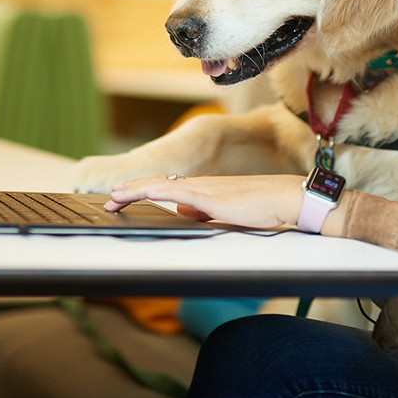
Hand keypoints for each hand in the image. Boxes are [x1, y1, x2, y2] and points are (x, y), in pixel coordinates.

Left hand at [105, 173, 312, 230]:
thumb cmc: (265, 206)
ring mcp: (206, 189)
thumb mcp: (228, 212)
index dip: (143, 191)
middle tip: (110, 198)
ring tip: (114, 197)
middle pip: (158, 184)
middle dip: (132, 191)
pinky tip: (143, 193)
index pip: (166, 187)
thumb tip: (182, 213)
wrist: (287, 197)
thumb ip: (204, 212)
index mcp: (205, 189)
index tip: (124, 198)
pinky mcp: (212, 198)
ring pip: (162, 186)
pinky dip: (157, 192)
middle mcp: (201, 185)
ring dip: (136, 191)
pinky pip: (178, 192)